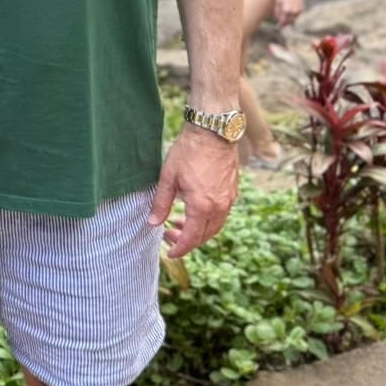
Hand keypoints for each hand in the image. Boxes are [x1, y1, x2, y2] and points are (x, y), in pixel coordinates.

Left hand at [149, 124, 239, 258]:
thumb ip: (161, 204)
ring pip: (215, 226)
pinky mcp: (232, 191)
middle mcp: (219, 207)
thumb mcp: (168, 178)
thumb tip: (152, 224)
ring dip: (198, 230)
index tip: (170, 253)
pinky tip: (194, 209)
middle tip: (169, 233)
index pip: (191, 238)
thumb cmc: (188, 152)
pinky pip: (221, 214)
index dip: (180, 248)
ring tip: (179, 221)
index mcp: (202, 207)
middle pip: (205, 236)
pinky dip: (208, 219)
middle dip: (187, 240)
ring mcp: (228, 200)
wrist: (212, 132)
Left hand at [272, 0, 305, 28]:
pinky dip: (293, 15)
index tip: (278, 27)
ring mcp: (299, 10)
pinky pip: (297, 15)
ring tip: (285, 15)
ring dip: (289, 19)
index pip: (283, 22)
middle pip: (289, 22)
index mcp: (286, 10)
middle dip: (284, 23)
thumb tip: (278, 20)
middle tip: (281, 23)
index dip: (280, 25)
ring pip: (293, 19)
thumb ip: (277, 11)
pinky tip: (290, 11)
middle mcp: (294, 11)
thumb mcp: (278, 0)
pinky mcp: (302, 8)